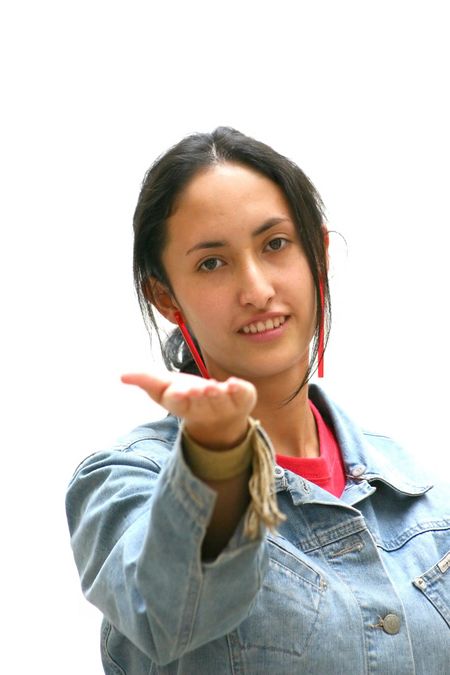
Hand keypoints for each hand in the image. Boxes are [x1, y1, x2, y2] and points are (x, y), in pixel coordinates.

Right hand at [121, 371, 256, 449]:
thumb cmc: (187, 398)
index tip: (178, 393)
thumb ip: (146, 381)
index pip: (178, 401)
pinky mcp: (243, 398)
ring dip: (219, 395)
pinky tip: (236, 384)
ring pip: (222, 400)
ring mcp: (225, 404)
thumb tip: (122, 376)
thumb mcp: (164, 389)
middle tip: (200, 390)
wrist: (220, 419)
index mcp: (183, 403)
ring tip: (216, 388)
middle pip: (201, 401)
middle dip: (200, 396)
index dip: (178, 397)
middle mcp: (204, 406)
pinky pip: (244, 395)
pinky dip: (241, 390)